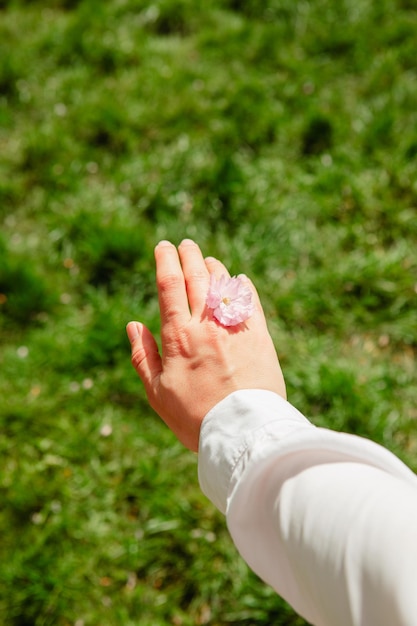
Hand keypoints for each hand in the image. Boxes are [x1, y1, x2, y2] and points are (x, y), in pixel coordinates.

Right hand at [127, 239, 285, 451]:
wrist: (242, 431)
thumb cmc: (195, 416)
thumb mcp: (157, 392)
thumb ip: (143, 356)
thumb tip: (133, 325)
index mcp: (179, 336)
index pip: (169, 285)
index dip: (165, 260)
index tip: (163, 246)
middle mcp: (207, 324)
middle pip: (197, 277)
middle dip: (189, 256)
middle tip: (186, 244)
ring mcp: (235, 328)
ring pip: (223, 285)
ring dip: (214, 268)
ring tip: (208, 261)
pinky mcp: (260, 337)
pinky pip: (250, 302)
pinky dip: (242, 287)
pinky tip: (239, 281)